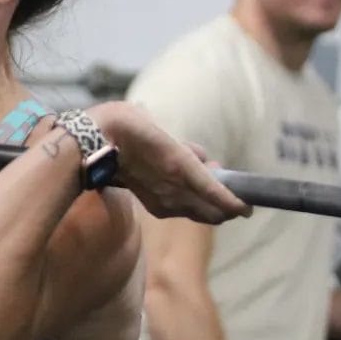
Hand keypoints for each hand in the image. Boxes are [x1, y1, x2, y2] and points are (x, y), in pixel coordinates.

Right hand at [89, 103, 250, 223]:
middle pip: (213, 212)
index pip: (218, 195)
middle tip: (223, 183)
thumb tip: (201, 160)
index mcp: (181, 168)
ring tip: (200, 177)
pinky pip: (182, 210)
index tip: (248, 207)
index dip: (236, 203)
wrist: (92, 143)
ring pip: (198, 212)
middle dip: (225, 203)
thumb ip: (185, 150)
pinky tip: (182, 185)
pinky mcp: (153, 205)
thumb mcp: (163, 133)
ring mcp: (164, 201)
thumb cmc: (127, 127)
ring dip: (208, 202)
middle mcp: (175, 190)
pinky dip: (191, 202)